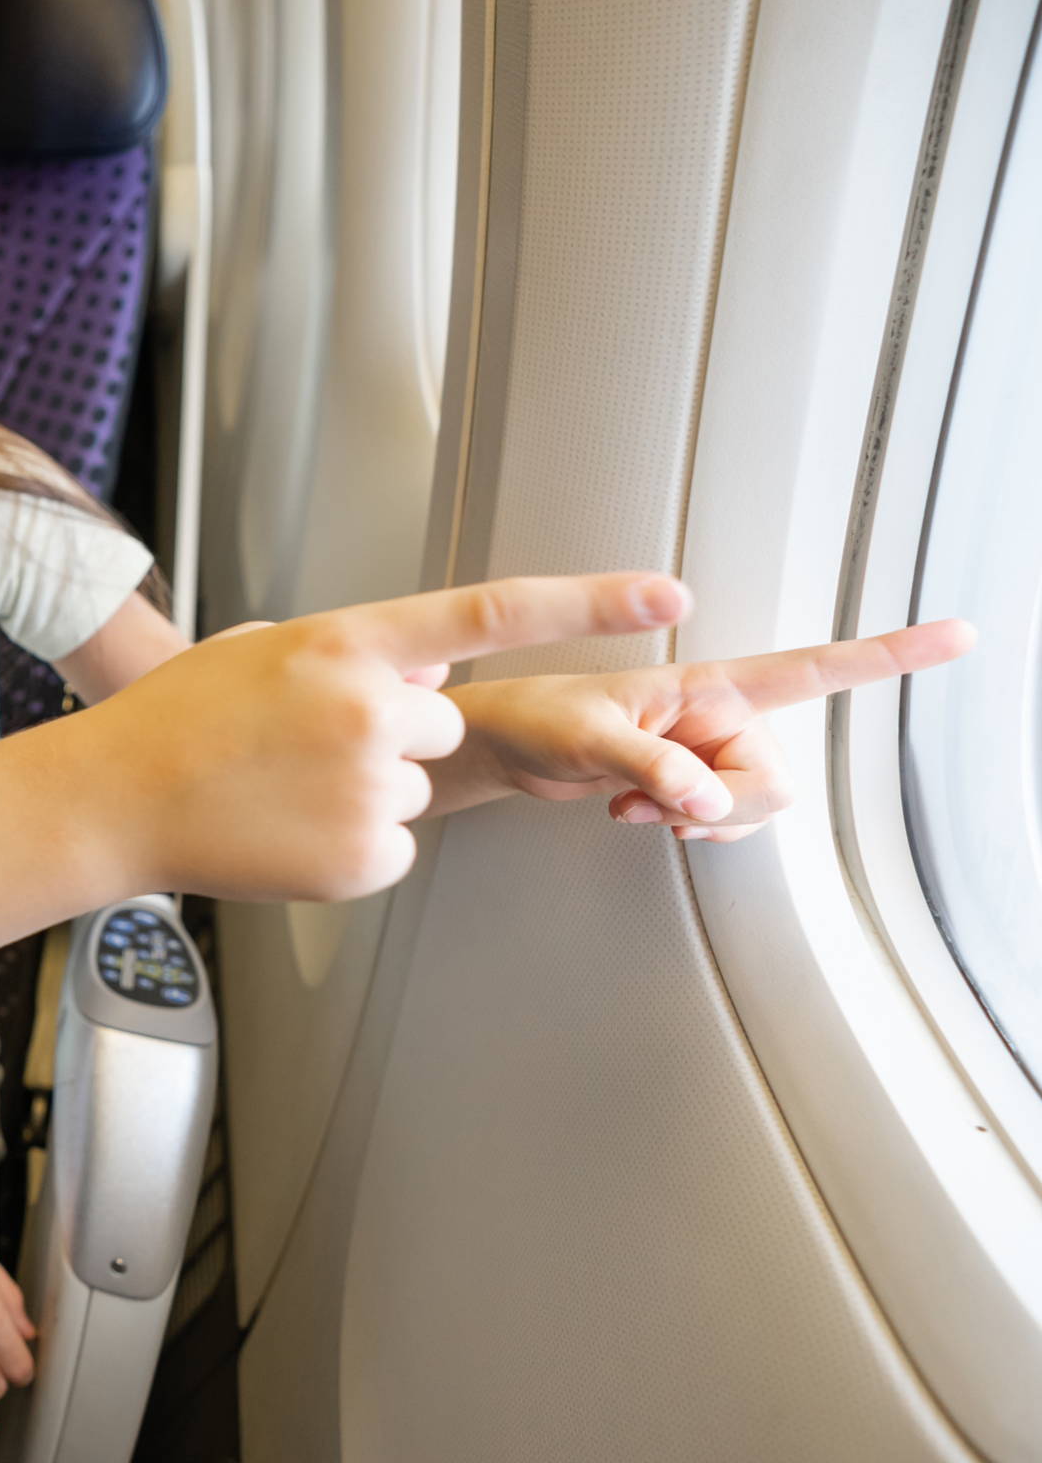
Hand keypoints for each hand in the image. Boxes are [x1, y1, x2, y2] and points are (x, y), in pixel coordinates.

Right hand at [73, 572, 692, 902]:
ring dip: (363, 794)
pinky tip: (286, 833)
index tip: (668, 593)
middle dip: (391, 738)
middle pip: (442, 725)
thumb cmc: (177, 720)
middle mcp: (372, 708)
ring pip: (416, 790)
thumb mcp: (262, 649)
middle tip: (304, 748)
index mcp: (347, 642)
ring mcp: (372, 786)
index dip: (590, 602)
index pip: (492, 611)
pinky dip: (348, 846)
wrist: (114, 799)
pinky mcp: (369, 855)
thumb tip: (414, 669)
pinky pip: (395, 847)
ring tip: (281, 792)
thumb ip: (350, 653)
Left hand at [450, 619, 973, 840]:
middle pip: (775, 782)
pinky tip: (640, 809)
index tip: (955, 635)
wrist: (508, 744)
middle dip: (720, 805)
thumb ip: (653, 767)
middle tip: (652, 794)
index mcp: (711, 685)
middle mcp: (724, 716)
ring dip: (696, 818)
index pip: (814, 668)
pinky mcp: (693, 781)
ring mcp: (711, 751)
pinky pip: (724, 822)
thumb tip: (708, 803)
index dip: (887, 654)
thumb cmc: (538, 716)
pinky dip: (687, 827)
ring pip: (753, 809)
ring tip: (634, 796)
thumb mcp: (588, 737)